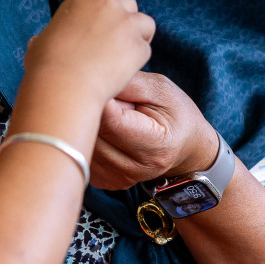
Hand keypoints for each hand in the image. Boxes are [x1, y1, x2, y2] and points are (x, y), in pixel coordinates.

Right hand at [21, 0, 155, 112]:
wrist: (62, 86)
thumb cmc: (45, 69)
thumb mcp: (38, 44)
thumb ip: (46, 37)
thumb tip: (38, 42)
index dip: (104, 16)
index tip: (100, 32)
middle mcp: (106, 5)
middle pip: (126, 3)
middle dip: (125, 19)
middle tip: (120, 42)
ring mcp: (125, 23)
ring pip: (144, 23)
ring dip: (139, 36)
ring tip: (127, 57)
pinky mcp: (138, 45)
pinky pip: (145, 49)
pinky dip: (138, 61)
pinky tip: (124, 73)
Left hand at [91, 72, 218, 188]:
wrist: (184, 148)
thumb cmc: (175, 114)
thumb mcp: (161, 90)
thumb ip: (128, 83)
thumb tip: (89, 81)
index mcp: (156, 147)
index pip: (110, 120)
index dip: (100, 97)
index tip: (99, 82)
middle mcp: (134, 169)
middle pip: (91, 131)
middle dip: (92, 107)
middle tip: (108, 97)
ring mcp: (116, 179)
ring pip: (81, 142)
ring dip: (87, 122)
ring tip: (109, 114)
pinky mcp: (102, 182)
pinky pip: (80, 152)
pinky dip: (87, 136)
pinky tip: (104, 129)